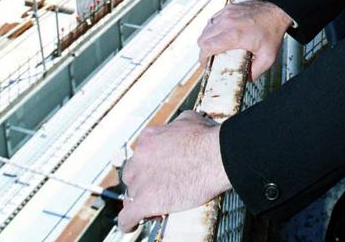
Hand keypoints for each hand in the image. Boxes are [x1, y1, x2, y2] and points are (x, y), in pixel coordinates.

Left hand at [117, 111, 230, 231]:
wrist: (217, 156)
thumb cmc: (208, 138)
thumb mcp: (188, 120)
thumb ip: (174, 126)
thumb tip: (176, 129)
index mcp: (148, 138)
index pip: (140, 155)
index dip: (149, 166)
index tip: (159, 172)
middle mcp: (140, 157)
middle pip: (132, 175)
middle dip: (143, 182)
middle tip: (159, 189)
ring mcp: (141, 180)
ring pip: (131, 196)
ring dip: (141, 200)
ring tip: (154, 207)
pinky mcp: (145, 201)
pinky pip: (127, 217)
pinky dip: (129, 223)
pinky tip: (133, 225)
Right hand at [198, 0, 293, 79]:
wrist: (277, 12)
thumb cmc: (272, 33)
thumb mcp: (267, 58)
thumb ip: (255, 72)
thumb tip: (245, 79)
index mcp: (234, 36)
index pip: (207, 47)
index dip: (203, 58)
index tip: (207, 64)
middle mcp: (227, 23)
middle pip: (203, 38)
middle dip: (204, 51)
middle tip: (210, 58)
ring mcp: (227, 13)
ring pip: (206, 28)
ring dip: (207, 38)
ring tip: (214, 46)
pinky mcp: (229, 8)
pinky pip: (213, 19)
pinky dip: (212, 28)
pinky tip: (219, 34)